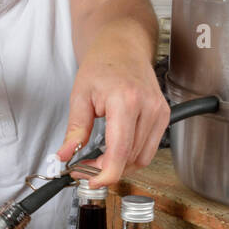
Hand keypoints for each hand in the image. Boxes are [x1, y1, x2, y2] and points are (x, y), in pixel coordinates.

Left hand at [55, 48, 168, 187]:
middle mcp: (148, 108)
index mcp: (126, 101)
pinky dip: (131, 155)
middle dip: (107, 169)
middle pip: (130, 158)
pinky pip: (149, 149)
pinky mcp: (164, 116)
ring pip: (142, 158)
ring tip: (99, 157)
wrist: (123, 48)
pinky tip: (115, 149)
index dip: (105, 174)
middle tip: (85, 166)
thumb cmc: (102, 65)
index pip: (120, 151)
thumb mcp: (80, 96)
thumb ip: (74, 130)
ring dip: (120, 165)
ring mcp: (159, 112)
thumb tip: (65, 156)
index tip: (90, 180)